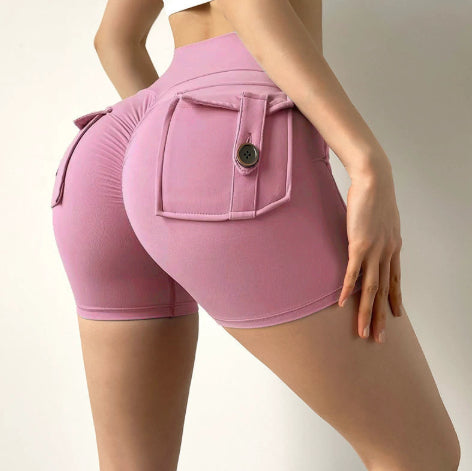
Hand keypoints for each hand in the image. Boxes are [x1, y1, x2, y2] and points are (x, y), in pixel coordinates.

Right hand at [338, 161, 404, 343]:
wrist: (375, 179)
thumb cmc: (376, 195)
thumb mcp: (383, 219)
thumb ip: (379, 233)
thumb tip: (372, 238)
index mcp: (393, 247)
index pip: (395, 280)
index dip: (394, 300)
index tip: (395, 316)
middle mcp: (387, 253)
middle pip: (384, 291)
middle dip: (381, 317)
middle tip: (379, 338)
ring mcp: (374, 250)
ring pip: (371, 288)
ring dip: (366, 312)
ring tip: (363, 331)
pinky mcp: (359, 244)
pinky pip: (353, 272)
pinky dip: (349, 290)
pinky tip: (343, 303)